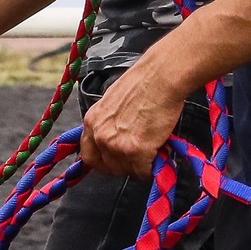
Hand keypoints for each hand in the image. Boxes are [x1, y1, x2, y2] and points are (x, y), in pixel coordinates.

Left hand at [79, 57, 189, 176]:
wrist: (161, 77)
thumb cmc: (145, 81)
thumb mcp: (114, 102)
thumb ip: (110, 122)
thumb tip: (120, 135)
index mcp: (92, 121)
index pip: (88, 155)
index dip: (104, 161)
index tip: (116, 161)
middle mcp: (99, 135)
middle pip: (107, 167)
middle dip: (124, 165)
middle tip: (140, 158)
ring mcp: (115, 145)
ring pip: (127, 170)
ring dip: (140, 166)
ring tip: (154, 152)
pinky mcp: (135, 152)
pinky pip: (143, 172)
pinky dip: (154, 168)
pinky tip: (162, 155)